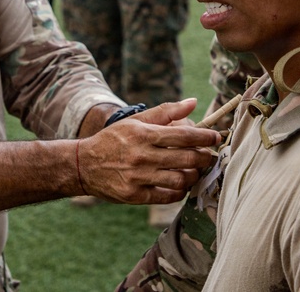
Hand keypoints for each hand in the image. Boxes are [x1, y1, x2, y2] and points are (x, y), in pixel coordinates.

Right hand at [76, 98, 221, 204]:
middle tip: (211, 156)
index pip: (183, 135)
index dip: (204, 137)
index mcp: (144, 134)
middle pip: (186, 158)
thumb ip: (165, 112)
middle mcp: (142, 156)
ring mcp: (138, 177)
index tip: (215, 137)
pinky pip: (167, 196)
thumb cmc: (113, 140)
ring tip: (196, 170)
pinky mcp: (135, 195)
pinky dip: (179, 191)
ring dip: (194, 175)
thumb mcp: (135, 121)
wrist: (83, 165)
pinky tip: (181, 184)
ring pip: (180, 179)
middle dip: (205, 157)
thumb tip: (192, 102)